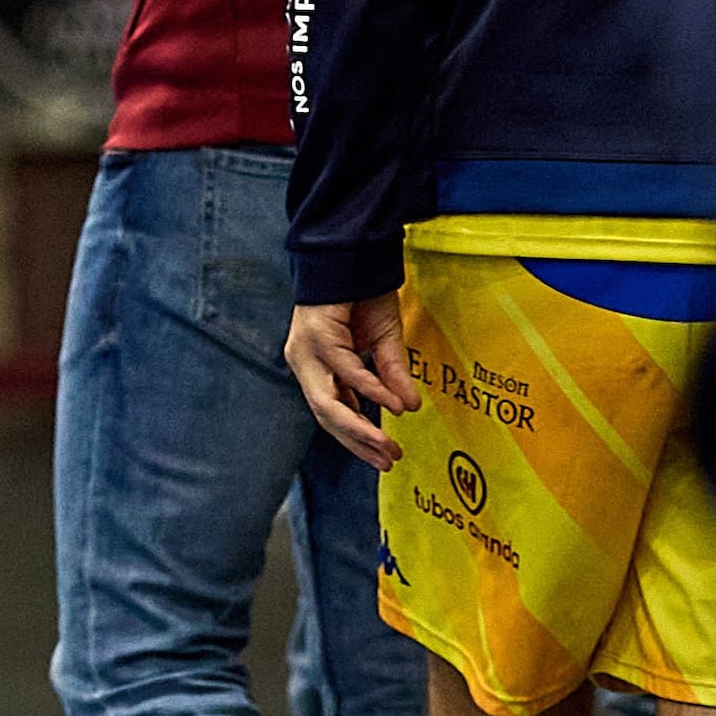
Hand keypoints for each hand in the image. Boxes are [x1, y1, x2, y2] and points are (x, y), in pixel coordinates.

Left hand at [286, 296, 415, 469]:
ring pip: (327, 401)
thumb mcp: (384, 340)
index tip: (383, 458)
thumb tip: (410, 408)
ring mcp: (306, 350)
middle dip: (359, 442)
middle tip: (388, 460)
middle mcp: (305, 363)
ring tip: (387, 445)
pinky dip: (369, 390)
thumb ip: (391, 374)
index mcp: (317, 368)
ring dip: (360, 427)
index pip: (333, 413)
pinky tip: (390, 405)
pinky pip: (344, 370)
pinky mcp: (315, 335)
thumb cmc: (363, 296)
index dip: (357, 438)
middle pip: (327, 415)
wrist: (353, 255)